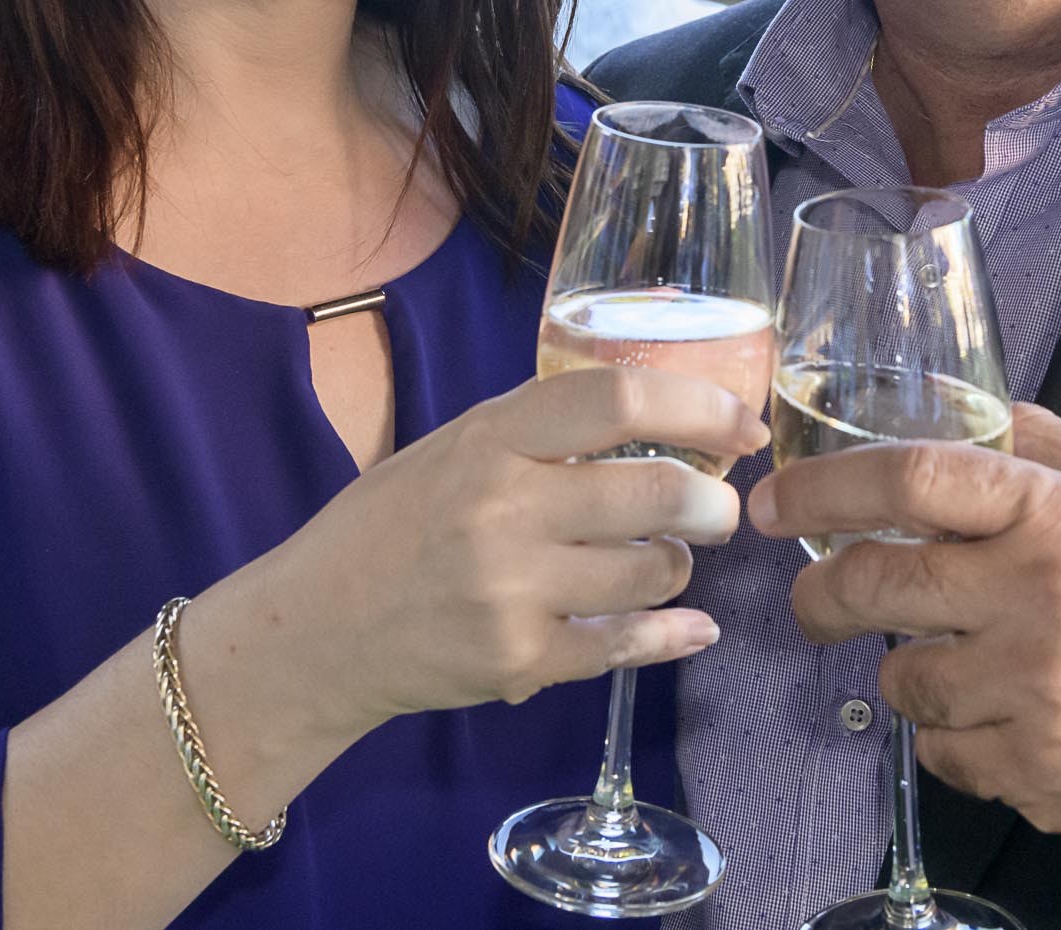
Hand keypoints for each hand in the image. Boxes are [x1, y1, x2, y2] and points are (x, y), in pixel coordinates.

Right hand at [235, 366, 763, 740]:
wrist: (315, 628)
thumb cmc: (393, 524)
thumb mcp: (455, 447)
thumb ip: (541, 431)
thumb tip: (662, 416)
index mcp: (489, 438)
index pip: (617, 399)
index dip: (699, 406)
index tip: (744, 424)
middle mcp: (503, 509)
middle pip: (656, 493)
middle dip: (710, 503)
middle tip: (717, 508)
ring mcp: (512, 591)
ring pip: (651, 573)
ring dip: (676, 567)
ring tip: (661, 561)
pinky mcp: (518, 661)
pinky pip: (625, 646)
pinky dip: (671, 635)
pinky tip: (691, 627)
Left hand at [750, 402, 1060, 859]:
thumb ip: (1046, 444)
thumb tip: (968, 401)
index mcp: (1055, 517)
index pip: (913, 478)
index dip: (827, 483)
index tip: (776, 496)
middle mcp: (1035, 598)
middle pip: (875, 583)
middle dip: (820, 592)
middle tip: (813, 597)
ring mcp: (1030, 690)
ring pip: (900, 678)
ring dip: (908, 671)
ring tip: (952, 662)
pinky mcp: (1030, 767)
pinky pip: (940, 750)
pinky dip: (951, 737)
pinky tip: (993, 717)